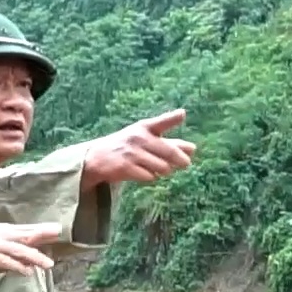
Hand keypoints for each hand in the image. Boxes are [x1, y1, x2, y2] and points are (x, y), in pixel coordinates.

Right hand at [0, 223, 59, 276]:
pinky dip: (18, 267)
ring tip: (49, 264)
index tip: (56, 228)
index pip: (25, 229)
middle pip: (26, 234)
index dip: (41, 229)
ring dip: (35, 257)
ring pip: (20, 250)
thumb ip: (6, 253)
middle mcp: (1, 235)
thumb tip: (23, 264)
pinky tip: (28, 272)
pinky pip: (8, 263)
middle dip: (43, 234)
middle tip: (58, 231)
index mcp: (1, 231)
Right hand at [81, 110, 196, 187]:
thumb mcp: (145, 138)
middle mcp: (139, 138)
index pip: (160, 122)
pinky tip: (144, 173)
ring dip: (164, 170)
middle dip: (181, 159)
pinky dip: (151, 177)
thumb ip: (169, 143)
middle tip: (186, 164)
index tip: (182, 114)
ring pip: (162, 167)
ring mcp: (132, 153)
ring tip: (158, 168)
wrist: (97, 158)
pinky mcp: (126, 167)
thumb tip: (193, 149)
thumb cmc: (128, 146)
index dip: (172, 118)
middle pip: (169, 151)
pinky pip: (150, 177)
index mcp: (144, 127)